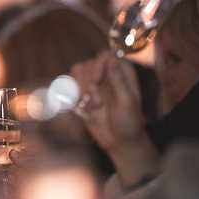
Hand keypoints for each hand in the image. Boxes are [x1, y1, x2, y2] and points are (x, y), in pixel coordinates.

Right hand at [71, 52, 158, 186]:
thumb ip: (119, 79)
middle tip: (97, 102)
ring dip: (80, 90)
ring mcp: (93, 85)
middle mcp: (106, 75)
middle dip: (87, 83)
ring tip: (91, 106)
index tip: (96, 80)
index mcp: (122, 73)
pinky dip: (72, 97)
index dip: (97, 64)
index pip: (105, 55)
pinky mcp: (82, 95)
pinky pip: (69, 86)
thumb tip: (112, 57)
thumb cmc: (129, 123)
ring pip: (76, 73)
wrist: (119, 143)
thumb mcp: (127, 102)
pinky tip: (82, 108)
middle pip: (87, 64)